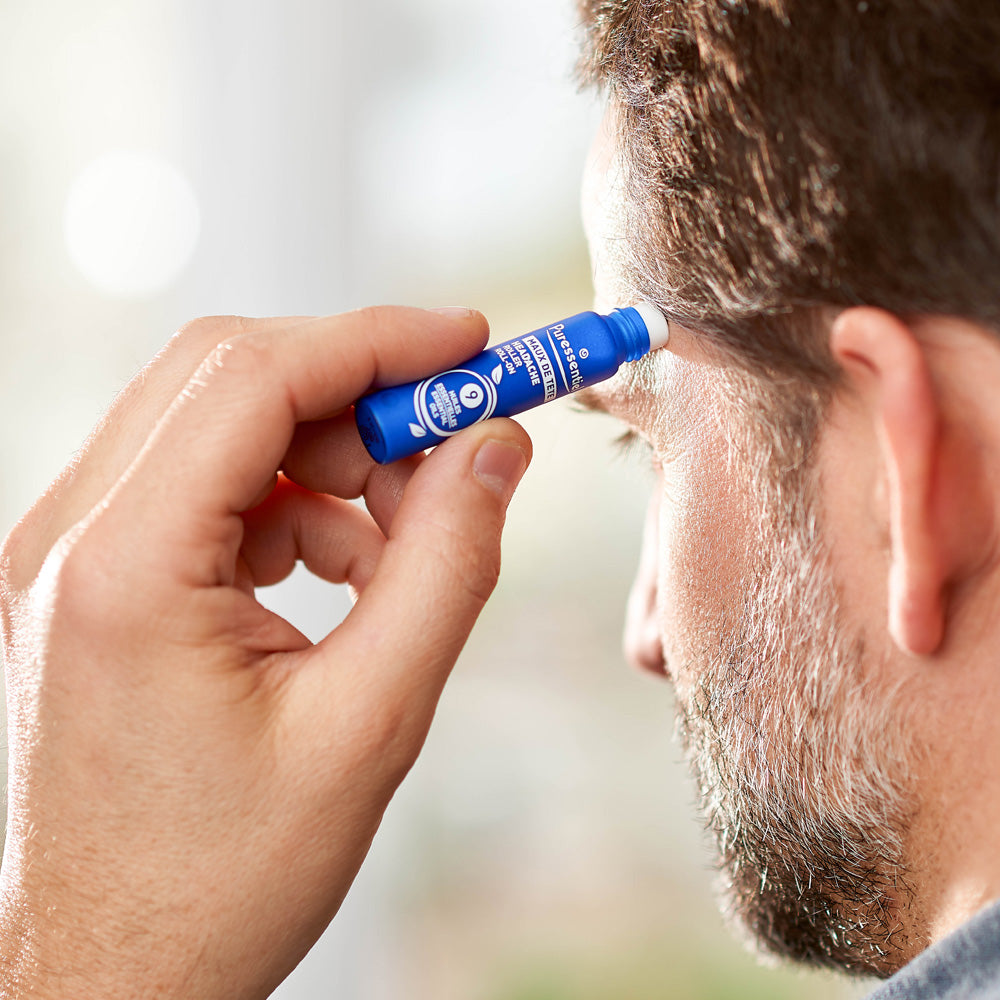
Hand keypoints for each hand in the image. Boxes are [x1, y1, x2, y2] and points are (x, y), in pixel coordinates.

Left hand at [0, 308, 530, 998]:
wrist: (100, 984)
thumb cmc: (219, 885)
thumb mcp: (368, 725)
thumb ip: (446, 567)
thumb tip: (496, 450)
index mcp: (123, 567)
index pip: (257, 373)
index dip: (382, 341)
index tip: (476, 346)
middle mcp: (68, 538)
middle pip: (229, 377)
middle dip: (359, 392)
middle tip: (454, 440)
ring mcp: (63, 556)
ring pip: (217, 428)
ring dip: (325, 455)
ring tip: (392, 540)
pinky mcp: (86, 581)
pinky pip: (199, 488)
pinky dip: (284, 502)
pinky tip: (333, 573)